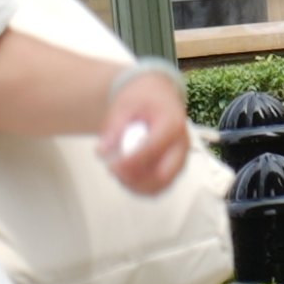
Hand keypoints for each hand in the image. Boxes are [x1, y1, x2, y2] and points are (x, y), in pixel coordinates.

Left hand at [97, 69, 190, 194]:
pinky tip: (125, 177)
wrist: (158, 96)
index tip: (111, 165)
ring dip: (136, 185)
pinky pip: (160, 186)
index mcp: (172, 124)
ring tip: (117, 173)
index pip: (154, 148)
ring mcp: (179, 159)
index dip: (132, 161)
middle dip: (135, 178)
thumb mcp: (125, 104)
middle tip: (113, 170)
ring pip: (162, 185)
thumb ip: (114, 127)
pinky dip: (142, 187)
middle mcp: (181, 145)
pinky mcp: (173, 168)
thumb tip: (102, 151)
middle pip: (164, 174)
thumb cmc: (144, 98)